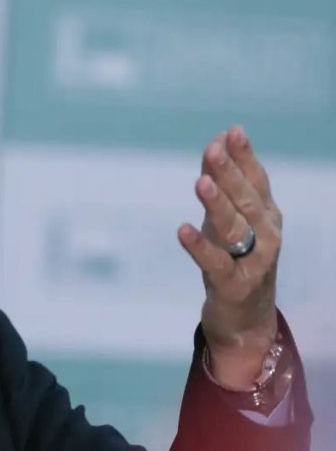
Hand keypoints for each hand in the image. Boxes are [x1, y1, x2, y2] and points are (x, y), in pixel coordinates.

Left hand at [178, 126, 282, 389]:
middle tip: (213, 150)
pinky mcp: (234, 285)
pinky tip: (183, 229)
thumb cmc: (236, 260)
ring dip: (217, 204)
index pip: (257, 180)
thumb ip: (223, 184)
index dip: (244, 157)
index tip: (230, 132)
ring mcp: (253, 261)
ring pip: (234, 228)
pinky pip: (214, 263)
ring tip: (202, 183)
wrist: (247, 318)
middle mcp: (266, 235)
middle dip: (229, 174)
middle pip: (246, 200)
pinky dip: (199, 246)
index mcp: (267, 215)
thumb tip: (215, 143)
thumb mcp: (229, 220)